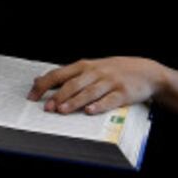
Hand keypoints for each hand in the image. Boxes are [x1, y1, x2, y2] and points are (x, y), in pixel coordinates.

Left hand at [29, 57, 167, 114]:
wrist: (146, 71)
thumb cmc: (113, 71)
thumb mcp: (89, 68)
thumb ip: (66, 75)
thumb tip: (39, 80)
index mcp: (83, 66)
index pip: (58, 74)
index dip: (43, 85)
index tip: (31, 96)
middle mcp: (94, 72)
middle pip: (72, 84)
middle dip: (57, 96)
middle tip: (46, 107)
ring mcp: (109, 82)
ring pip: (88, 92)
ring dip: (74, 102)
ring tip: (62, 110)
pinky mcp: (123, 93)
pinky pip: (109, 100)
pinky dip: (99, 105)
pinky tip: (90, 111)